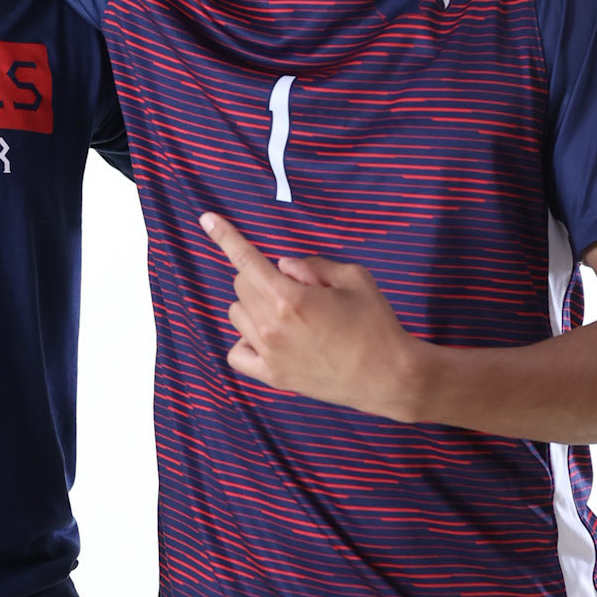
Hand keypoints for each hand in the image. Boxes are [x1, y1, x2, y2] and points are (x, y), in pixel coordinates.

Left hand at [201, 213, 421, 420]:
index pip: (247, 260)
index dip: (225, 236)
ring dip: (255, 305)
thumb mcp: (354, 278)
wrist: (390, 377)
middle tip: (297, 286)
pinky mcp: (273, 377)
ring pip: (237, 315)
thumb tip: (283, 265)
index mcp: (290, 298)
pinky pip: (237, 353)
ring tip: (288, 313)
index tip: (207, 218)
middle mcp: (272, 327)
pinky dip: (246, 340)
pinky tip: (268, 336)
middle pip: (242, 285)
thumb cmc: (376, 324)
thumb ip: (312, 265)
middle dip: (262, 275)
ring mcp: (269, 355)